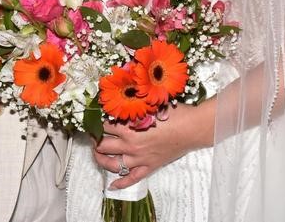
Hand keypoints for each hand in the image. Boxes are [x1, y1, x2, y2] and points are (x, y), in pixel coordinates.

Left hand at [92, 101, 214, 190]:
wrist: (192, 129)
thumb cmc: (174, 113)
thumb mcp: (151, 104)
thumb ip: (135, 105)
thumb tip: (123, 99)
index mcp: (130, 128)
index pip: (105, 125)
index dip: (96, 121)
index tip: (93, 118)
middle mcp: (131, 145)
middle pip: (103, 145)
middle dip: (94, 140)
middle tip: (92, 135)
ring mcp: (139, 159)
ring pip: (112, 164)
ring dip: (101, 159)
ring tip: (96, 153)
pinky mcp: (149, 167)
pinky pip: (132, 179)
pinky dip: (120, 183)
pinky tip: (111, 185)